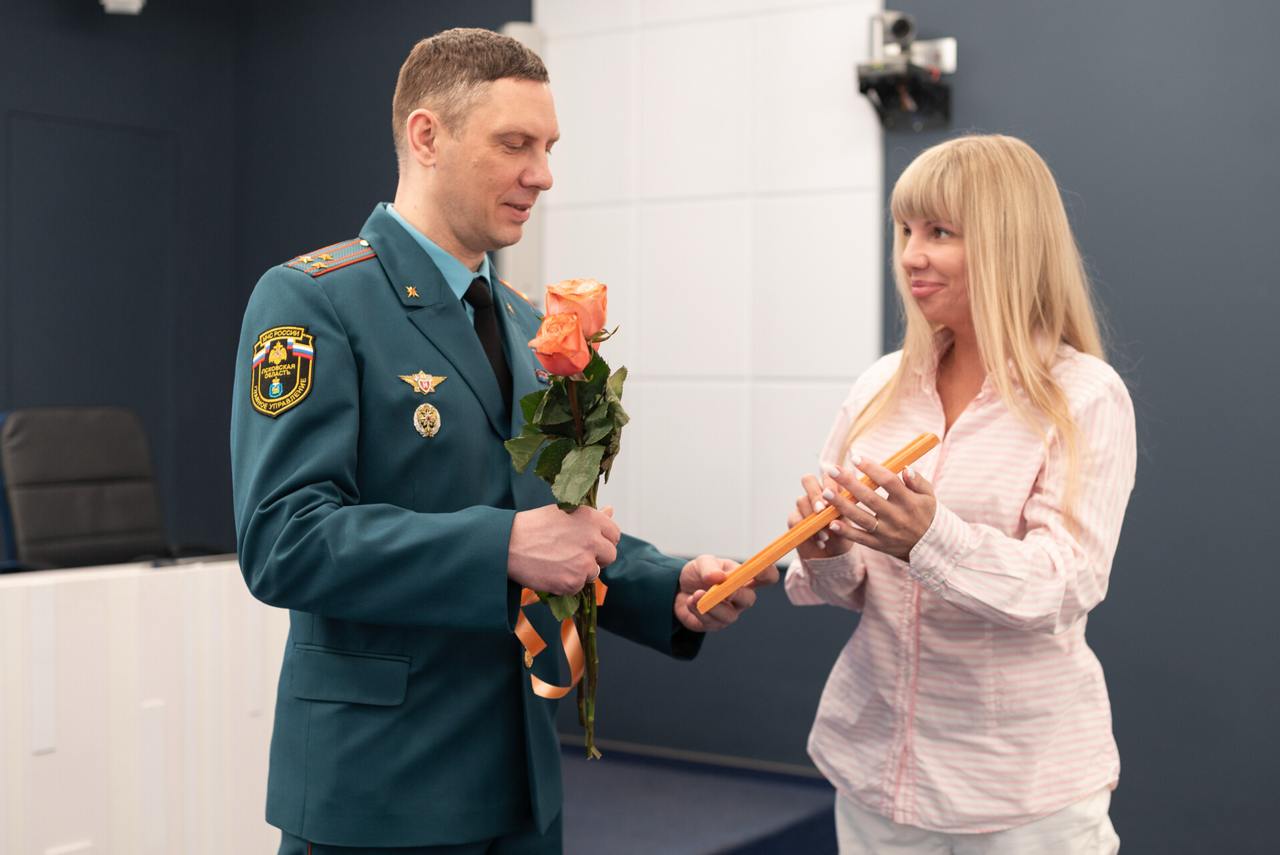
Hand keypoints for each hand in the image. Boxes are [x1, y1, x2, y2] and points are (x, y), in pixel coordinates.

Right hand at [508, 505, 620, 594]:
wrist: (508, 544)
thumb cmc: (534, 526)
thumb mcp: (564, 513)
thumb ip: (591, 516)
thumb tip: (610, 511)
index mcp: (592, 519)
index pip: (614, 534)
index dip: (603, 540)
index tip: (591, 543)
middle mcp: (592, 540)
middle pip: (610, 556)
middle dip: (597, 557)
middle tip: (574, 554)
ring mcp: (583, 563)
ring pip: (594, 573)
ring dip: (580, 571)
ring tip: (558, 561)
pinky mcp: (572, 582)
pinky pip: (578, 587)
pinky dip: (567, 583)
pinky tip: (552, 572)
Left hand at [674, 554, 778, 632]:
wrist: (679, 588)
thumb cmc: (699, 573)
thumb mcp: (702, 562)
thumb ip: (710, 567)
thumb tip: (718, 578)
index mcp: (744, 578)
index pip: (766, 577)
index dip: (768, 574)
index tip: (757, 570)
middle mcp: (740, 597)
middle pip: (749, 599)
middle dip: (736, 594)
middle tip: (722, 590)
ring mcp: (729, 612)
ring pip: (729, 615)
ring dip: (712, 605)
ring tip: (696, 594)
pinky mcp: (714, 624)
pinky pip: (710, 622)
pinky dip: (698, 610)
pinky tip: (690, 601)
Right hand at [790, 473, 853, 559]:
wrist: (833, 556)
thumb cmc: (844, 536)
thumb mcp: (849, 524)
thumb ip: (843, 512)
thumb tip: (839, 502)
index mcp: (832, 490)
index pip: (828, 476)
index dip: (829, 484)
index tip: (834, 496)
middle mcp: (816, 493)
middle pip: (808, 480)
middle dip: (815, 494)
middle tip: (821, 510)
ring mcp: (804, 505)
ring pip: (801, 500)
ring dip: (813, 518)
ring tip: (826, 535)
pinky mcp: (794, 518)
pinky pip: (795, 518)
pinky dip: (807, 530)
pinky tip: (819, 541)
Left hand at [820, 458, 935, 560]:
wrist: (931, 547)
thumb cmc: (926, 514)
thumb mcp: (929, 496)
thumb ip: (918, 481)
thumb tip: (905, 468)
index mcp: (909, 501)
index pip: (888, 481)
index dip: (871, 469)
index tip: (855, 458)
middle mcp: (896, 517)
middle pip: (869, 498)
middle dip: (849, 483)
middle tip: (831, 470)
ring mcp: (886, 533)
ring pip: (861, 518)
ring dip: (842, 505)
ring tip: (825, 492)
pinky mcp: (879, 545)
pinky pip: (860, 538)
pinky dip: (846, 531)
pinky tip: (831, 521)